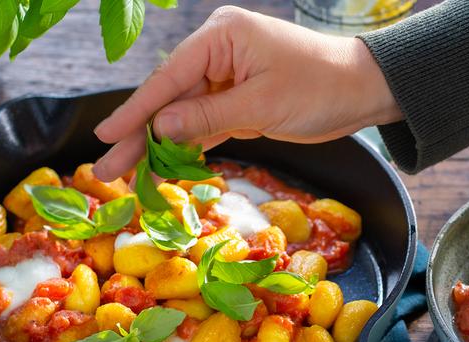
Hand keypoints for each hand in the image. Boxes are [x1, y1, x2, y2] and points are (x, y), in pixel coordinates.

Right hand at [92, 5, 400, 180]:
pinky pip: (204, 126)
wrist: (363, 90)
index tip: (105, 136)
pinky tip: (161, 169)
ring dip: (158, 147)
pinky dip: (186, 148)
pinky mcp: (237, 101)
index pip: (168, 78)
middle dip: (138, 135)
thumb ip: (208, 117)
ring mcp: (226, 77)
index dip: (135, 111)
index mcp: (221, 37)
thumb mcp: (262, 104)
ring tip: (125, 176)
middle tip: (104, 168)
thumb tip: (160, 128)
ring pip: (183, 117)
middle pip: (169, 100)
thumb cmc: (320, 86)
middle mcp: (218, 53)